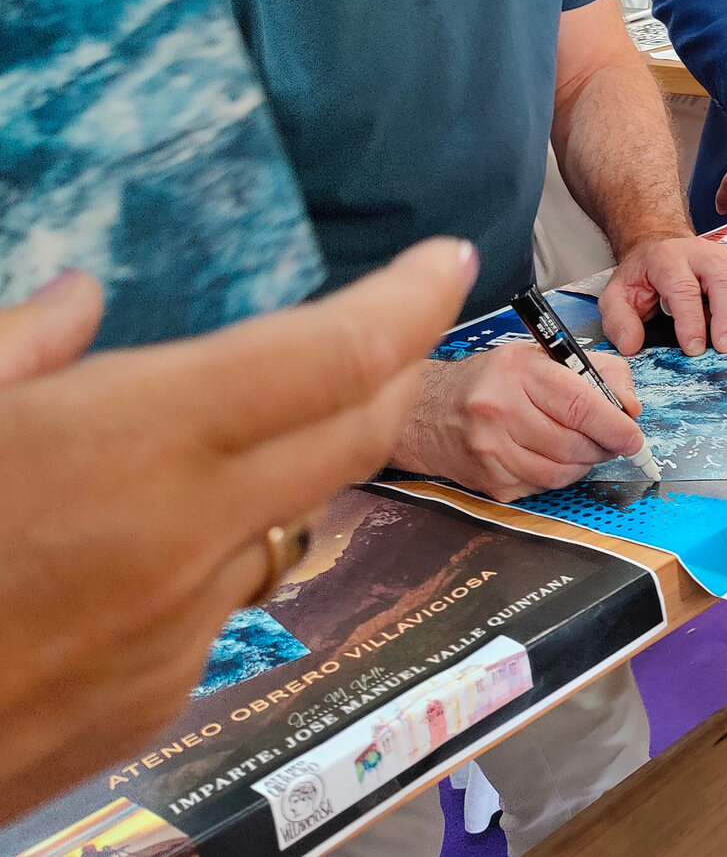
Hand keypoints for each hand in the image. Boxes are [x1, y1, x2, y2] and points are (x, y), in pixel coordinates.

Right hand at [0, 238, 474, 821]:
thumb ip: (16, 348)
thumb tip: (80, 298)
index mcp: (135, 440)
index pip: (335, 355)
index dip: (410, 299)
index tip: (450, 257)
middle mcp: (188, 534)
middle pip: (357, 436)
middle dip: (399, 366)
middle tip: (402, 320)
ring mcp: (180, 629)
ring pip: (289, 524)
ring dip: (294, 467)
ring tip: (243, 430)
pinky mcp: (153, 701)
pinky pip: (219, 603)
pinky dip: (210, 555)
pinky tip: (133, 549)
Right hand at [395, 341, 643, 501]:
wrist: (427, 412)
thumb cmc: (493, 380)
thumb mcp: (543, 356)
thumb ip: (598, 372)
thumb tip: (630, 408)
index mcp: (518, 370)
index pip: (580, 404)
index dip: (615, 426)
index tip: (634, 437)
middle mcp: (499, 409)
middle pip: (574, 443)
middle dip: (603, 446)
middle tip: (611, 441)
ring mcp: (490, 450)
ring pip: (561, 472)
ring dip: (582, 464)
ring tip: (581, 447)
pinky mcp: (488, 481)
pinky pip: (541, 488)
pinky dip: (557, 477)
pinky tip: (549, 457)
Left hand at [599, 234, 726, 357]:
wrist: (660, 246)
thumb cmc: (644, 273)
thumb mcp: (617, 294)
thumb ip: (618, 320)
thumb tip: (631, 344)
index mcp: (667, 258)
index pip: (684, 289)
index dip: (691, 321)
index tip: (693, 348)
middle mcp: (698, 253)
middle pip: (723, 282)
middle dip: (726, 319)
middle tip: (724, 347)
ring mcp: (722, 257)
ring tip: (721, 336)